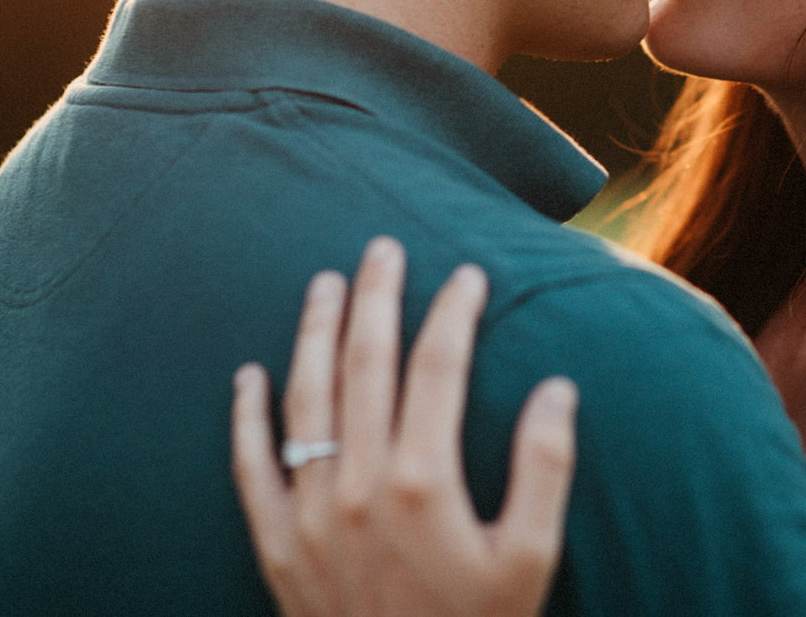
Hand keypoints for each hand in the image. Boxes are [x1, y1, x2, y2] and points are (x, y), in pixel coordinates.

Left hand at [231, 238, 577, 616]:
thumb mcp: (531, 558)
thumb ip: (545, 468)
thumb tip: (558, 387)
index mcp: (423, 481)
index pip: (436, 367)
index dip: (453, 312)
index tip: (468, 272)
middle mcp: (357, 487)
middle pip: (364, 365)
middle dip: (376, 298)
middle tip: (383, 246)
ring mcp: (309, 515)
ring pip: (304, 400)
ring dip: (313, 334)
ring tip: (324, 284)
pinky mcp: (276, 547)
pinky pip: (250, 468)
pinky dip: (247, 417)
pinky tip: (248, 375)